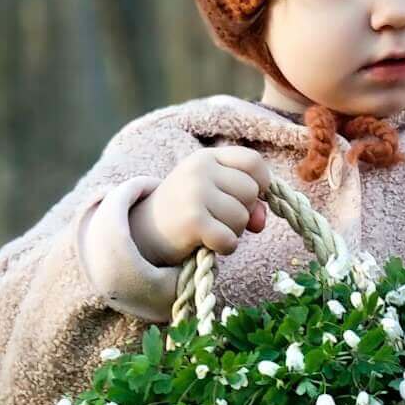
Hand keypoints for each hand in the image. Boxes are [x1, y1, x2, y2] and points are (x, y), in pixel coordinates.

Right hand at [129, 146, 270, 264]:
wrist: (143, 232)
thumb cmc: (187, 213)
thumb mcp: (215, 197)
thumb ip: (246, 202)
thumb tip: (260, 220)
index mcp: (207, 157)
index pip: (253, 161)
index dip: (261, 183)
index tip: (250, 199)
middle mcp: (200, 169)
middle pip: (250, 192)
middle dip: (243, 212)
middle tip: (219, 219)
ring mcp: (195, 192)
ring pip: (242, 218)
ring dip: (233, 232)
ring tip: (210, 230)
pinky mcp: (193, 220)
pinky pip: (229, 238)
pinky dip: (225, 247)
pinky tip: (209, 244)